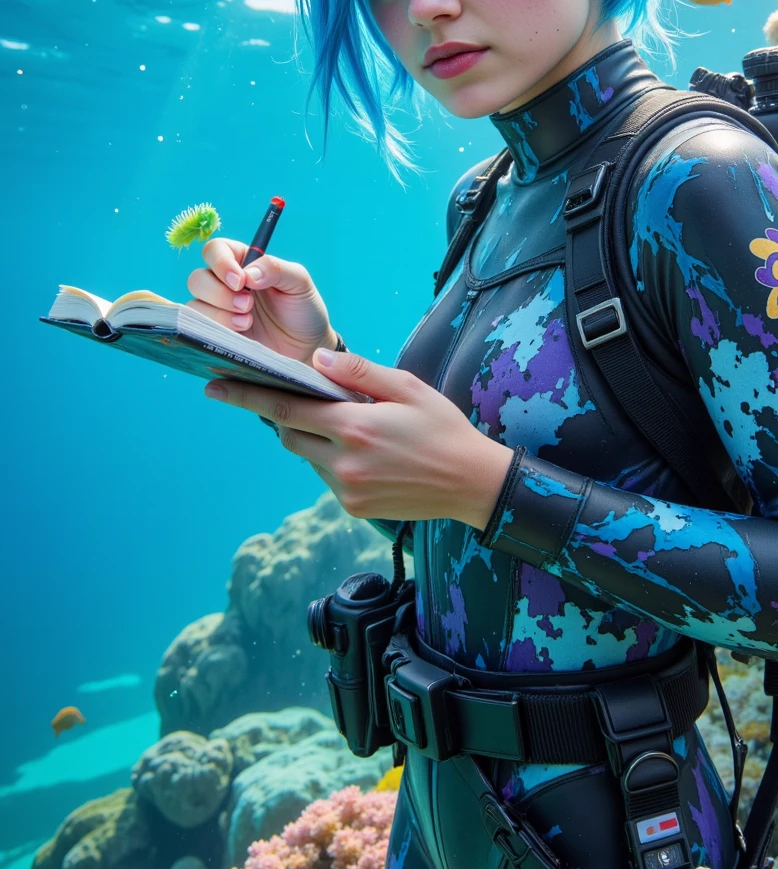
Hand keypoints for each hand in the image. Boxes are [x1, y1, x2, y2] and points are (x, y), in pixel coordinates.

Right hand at [186, 237, 340, 364]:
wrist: (306, 348)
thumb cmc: (304, 311)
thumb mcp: (300, 283)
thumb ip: (276, 269)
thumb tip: (248, 274)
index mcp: (243, 262)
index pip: (216, 250)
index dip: (220, 262)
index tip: (239, 281)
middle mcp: (225, 284)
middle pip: (197, 278)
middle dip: (219, 293)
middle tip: (248, 305)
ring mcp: (219, 309)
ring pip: (195, 304)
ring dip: (219, 313)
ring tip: (248, 322)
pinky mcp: (217, 333)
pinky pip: (199, 328)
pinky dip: (217, 328)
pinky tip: (241, 332)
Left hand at [204, 348, 513, 529]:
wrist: (471, 484)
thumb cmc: (443, 428)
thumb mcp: (407, 388)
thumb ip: (359, 374)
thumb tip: (316, 361)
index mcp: (354, 427)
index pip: (285, 409)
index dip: (247, 397)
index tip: (215, 387)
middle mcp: (343, 462)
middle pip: (289, 435)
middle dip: (287, 416)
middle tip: (300, 399)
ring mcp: (347, 489)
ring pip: (308, 458)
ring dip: (314, 439)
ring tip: (349, 426)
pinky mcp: (354, 507)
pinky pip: (326, 477)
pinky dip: (332, 460)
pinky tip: (365, 452)